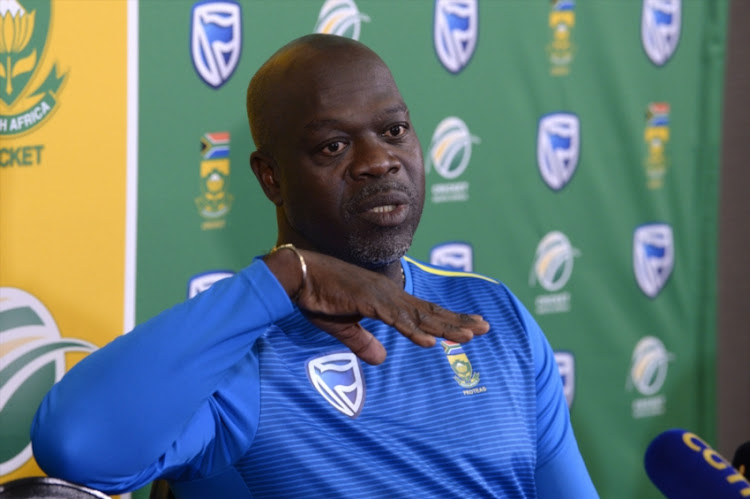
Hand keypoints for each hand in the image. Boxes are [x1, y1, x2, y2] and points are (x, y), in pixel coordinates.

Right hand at [264, 248, 489, 364]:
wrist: (298, 276)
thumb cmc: (318, 296)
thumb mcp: (343, 327)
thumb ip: (363, 342)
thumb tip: (382, 359)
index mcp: (385, 299)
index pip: (422, 312)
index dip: (446, 321)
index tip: (469, 328)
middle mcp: (389, 295)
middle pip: (429, 311)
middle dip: (457, 321)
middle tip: (485, 328)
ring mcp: (380, 297)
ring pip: (419, 316)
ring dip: (444, 327)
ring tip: (469, 337)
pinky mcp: (367, 302)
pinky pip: (395, 320)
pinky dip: (414, 331)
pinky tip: (430, 341)